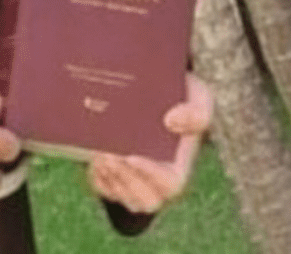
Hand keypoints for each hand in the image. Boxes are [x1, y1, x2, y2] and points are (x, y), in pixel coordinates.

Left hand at [87, 72, 212, 213]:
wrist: (155, 90)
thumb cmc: (181, 97)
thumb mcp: (198, 97)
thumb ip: (196, 111)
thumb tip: (172, 121)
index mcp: (181, 166)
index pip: (171, 184)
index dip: (151, 175)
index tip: (132, 156)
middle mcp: (160, 181)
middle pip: (147, 200)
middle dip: (125, 179)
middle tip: (108, 154)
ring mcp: (137, 182)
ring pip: (125, 197)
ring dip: (110, 179)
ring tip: (98, 154)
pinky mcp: (116, 177)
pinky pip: (105, 190)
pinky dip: (97, 179)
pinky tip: (92, 159)